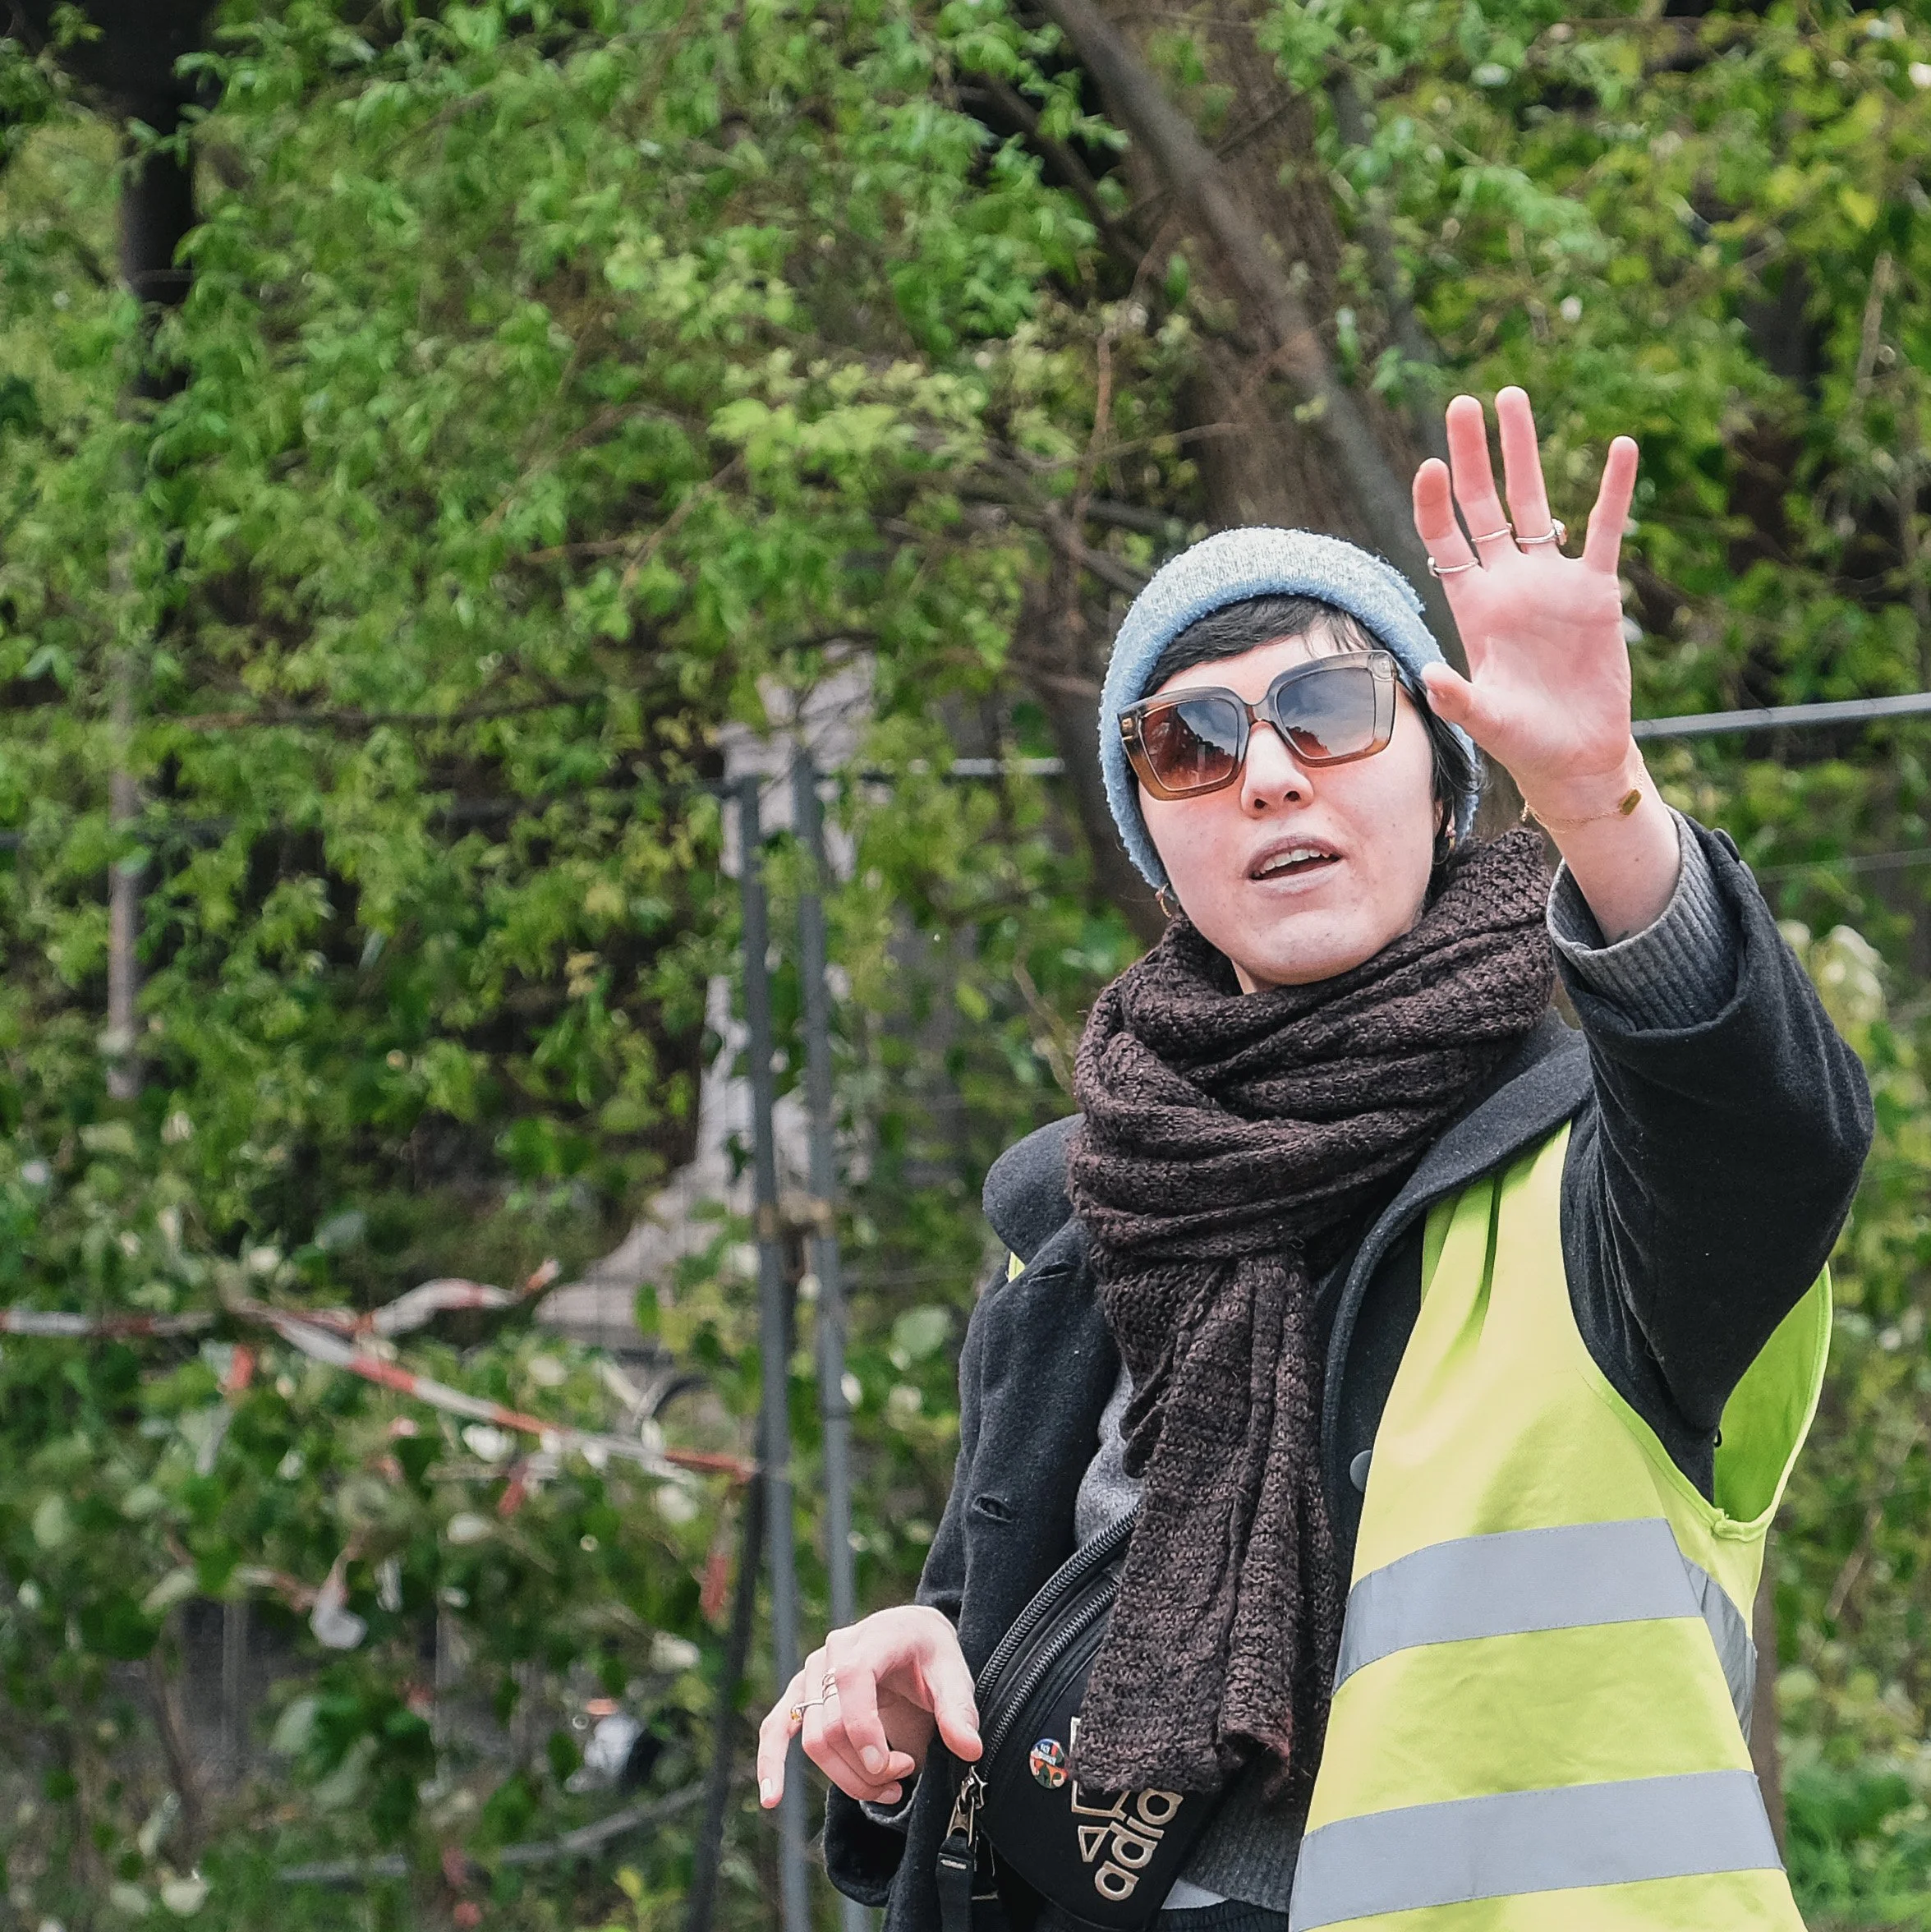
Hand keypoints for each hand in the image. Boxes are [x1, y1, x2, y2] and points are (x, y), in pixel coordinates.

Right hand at [757, 1605, 980, 1809]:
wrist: (912, 1636)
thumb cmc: (932, 1657)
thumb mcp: (954, 1676)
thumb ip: (960, 1711)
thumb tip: (970, 1749)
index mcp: (874, 1637)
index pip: (852, 1678)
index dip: (864, 1729)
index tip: (892, 1768)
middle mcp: (835, 1650)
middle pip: (832, 1723)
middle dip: (867, 1765)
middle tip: (907, 1775)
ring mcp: (813, 1671)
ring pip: (814, 1739)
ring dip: (847, 1777)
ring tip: (889, 1788)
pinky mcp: (801, 1693)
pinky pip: (776, 1727)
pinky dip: (771, 1762)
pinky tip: (772, 1798)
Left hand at [1410, 386, 1640, 820]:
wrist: (1575, 754)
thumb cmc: (1522, 740)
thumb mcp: (1486, 720)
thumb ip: (1459, 698)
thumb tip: (1429, 675)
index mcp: (1473, 606)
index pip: (1444, 540)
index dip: (1434, 502)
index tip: (1430, 463)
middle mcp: (1508, 583)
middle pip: (1484, 505)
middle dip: (1473, 455)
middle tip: (1463, 402)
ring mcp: (1552, 581)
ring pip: (1537, 502)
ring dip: (1525, 452)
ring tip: (1513, 397)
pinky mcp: (1597, 590)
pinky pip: (1607, 530)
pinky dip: (1613, 490)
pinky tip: (1621, 445)